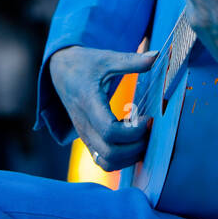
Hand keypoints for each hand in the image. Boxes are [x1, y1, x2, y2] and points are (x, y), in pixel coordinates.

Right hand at [49, 45, 155, 170]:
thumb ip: (131, 60)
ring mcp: (85, 135)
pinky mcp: (88, 140)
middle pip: (110, 154)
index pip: (110, 131)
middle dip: (136, 146)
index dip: (134, 131)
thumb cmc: (84, 64)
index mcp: (89, 104)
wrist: (60, 72)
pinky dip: (121, 158)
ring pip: (107, 163)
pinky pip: (104, 161)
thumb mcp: (106, 58)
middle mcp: (85, 125)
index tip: (148, 117)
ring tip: (142, 136)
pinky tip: (131, 140)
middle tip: (149, 129)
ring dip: (129, 156)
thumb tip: (157, 56)